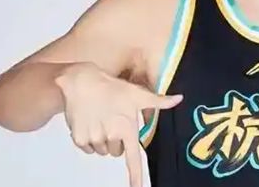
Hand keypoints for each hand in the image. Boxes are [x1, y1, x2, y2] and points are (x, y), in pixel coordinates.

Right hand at [55, 62, 182, 186]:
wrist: (81, 81)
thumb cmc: (111, 87)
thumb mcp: (137, 94)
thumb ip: (159, 101)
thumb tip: (179, 99)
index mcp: (126, 129)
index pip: (133, 159)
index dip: (136, 177)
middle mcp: (110, 137)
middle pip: (117, 152)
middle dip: (117, 141)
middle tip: (114, 122)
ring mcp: (93, 139)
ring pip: (103, 151)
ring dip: (104, 141)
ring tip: (102, 119)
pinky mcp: (79, 139)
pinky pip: (89, 149)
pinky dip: (91, 140)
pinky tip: (92, 122)